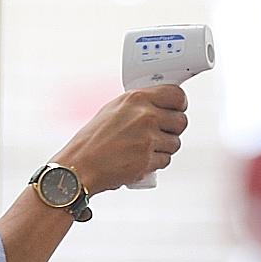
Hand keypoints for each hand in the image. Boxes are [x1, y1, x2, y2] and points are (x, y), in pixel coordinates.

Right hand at [51, 85, 188, 193]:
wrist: (80, 166)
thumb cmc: (92, 141)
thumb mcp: (113, 110)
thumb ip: (138, 105)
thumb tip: (160, 105)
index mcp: (136, 99)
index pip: (176, 95)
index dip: (180, 104)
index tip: (177, 109)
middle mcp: (144, 116)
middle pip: (181, 121)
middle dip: (174, 129)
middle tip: (161, 134)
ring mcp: (147, 139)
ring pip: (175, 143)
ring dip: (164, 148)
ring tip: (144, 149)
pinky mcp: (147, 160)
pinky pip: (165, 161)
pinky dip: (156, 163)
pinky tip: (140, 160)